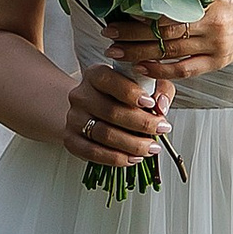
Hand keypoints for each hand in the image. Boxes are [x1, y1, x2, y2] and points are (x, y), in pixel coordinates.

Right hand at [63, 54, 171, 172]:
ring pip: (104, 134)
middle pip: (111, 111)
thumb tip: (161, 105)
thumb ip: (158, 89)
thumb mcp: (143, 84)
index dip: (132, 93)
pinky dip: (116, 158)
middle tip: (161, 129)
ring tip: (151, 147)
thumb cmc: (120, 97)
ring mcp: (74, 118)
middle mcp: (81, 95)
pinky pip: (93, 152)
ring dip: (133, 144)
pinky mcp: (71, 139)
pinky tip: (133, 158)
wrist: (89, 110)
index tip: (151, 104)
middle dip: (142, 123)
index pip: (110, 81)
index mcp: (95, 75)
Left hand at [106, 0, 232, 82]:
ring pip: (170, 52)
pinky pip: (184, 70)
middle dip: (132, 34)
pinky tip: (142, 67)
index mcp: (210, 0)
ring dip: (139, 53)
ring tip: (116, 51)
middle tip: (108, 34)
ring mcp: (215, 46)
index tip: (118, 13)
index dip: (141, 13)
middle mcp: (213, 24)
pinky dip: (161, 70)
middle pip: (164, 32)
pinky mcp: (217, 63)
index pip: (168, 8)